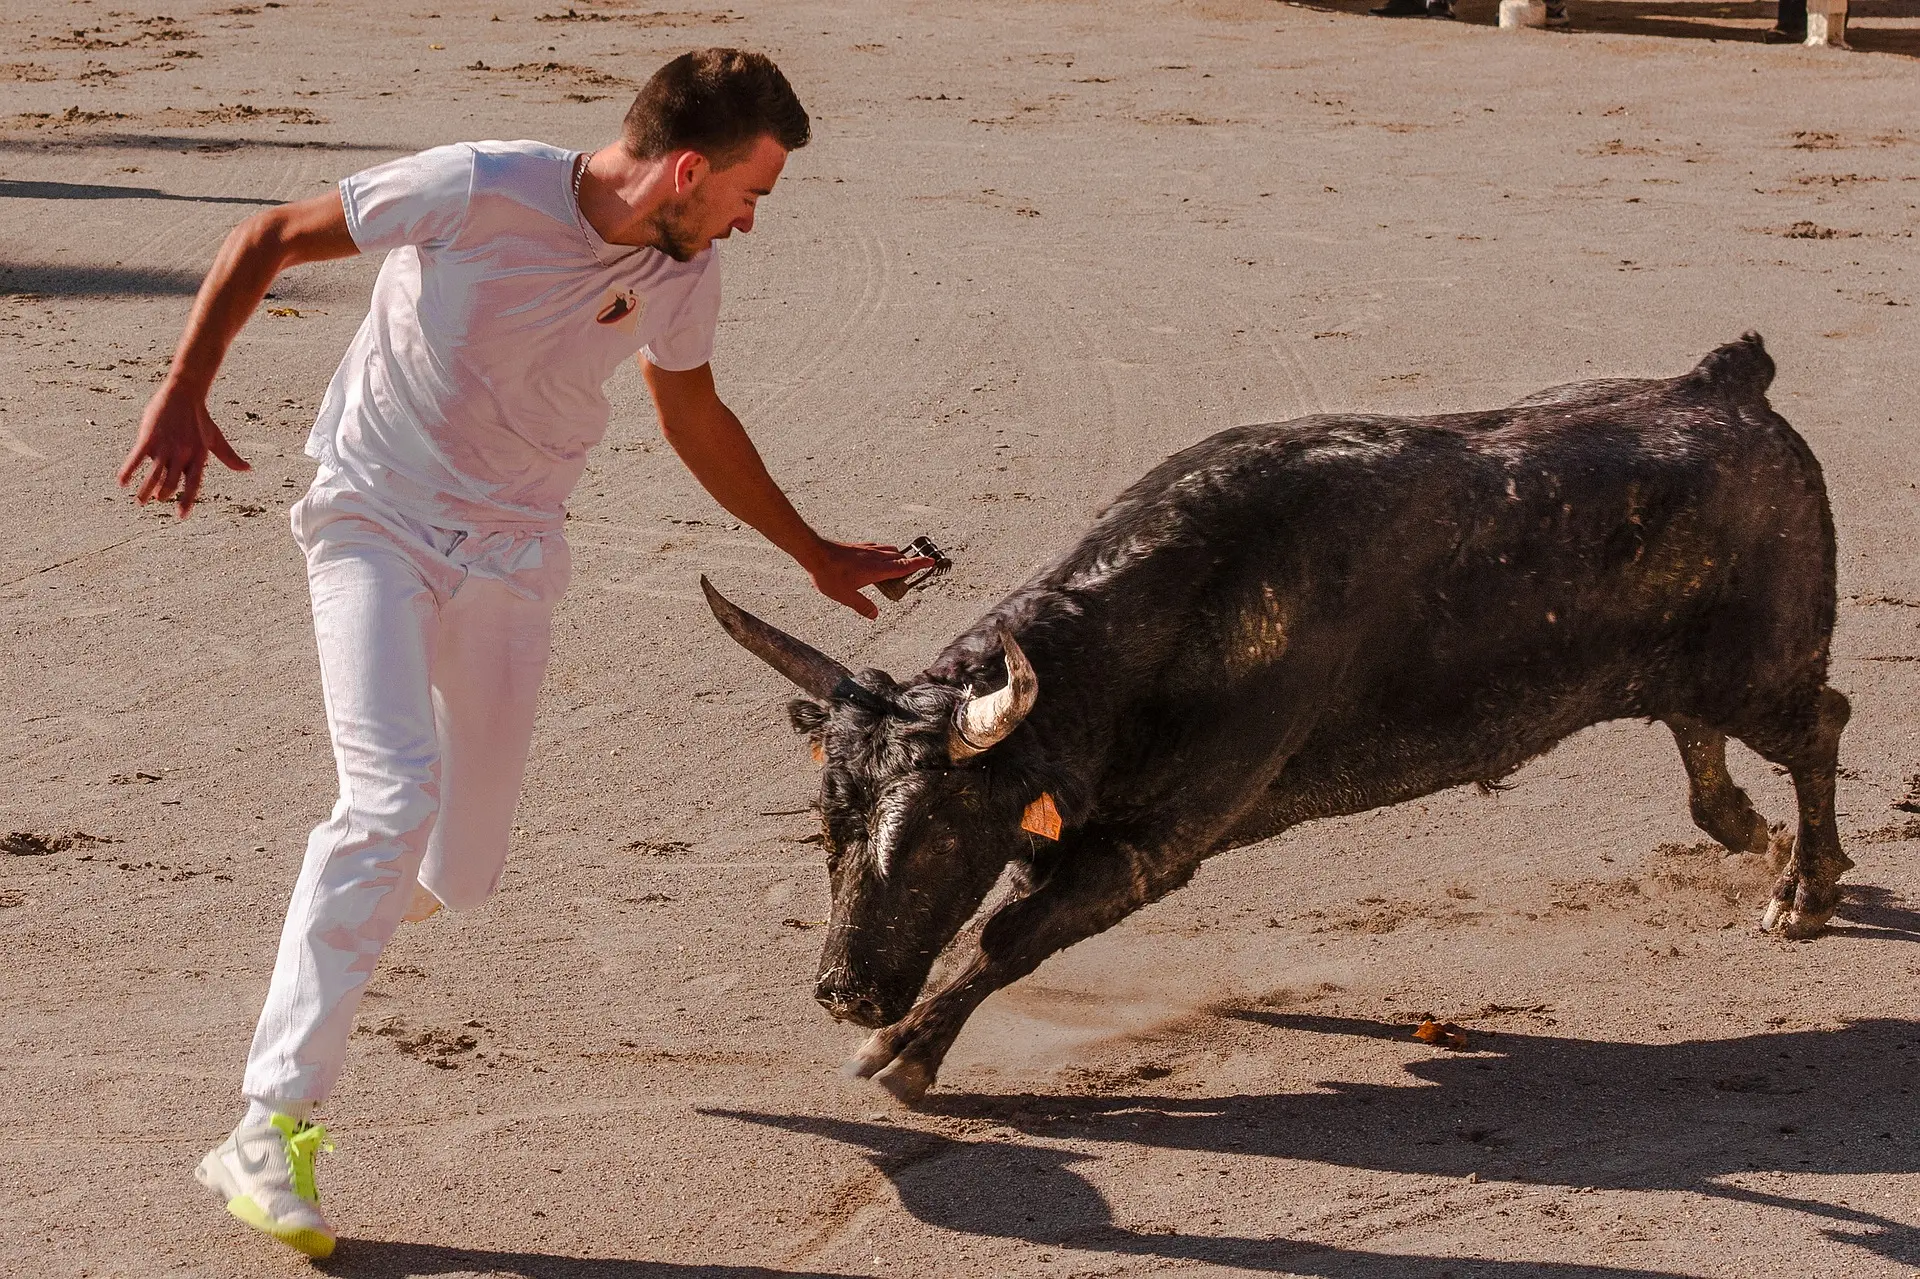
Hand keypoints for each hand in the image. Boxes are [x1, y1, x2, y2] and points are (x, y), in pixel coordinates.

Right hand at [118, 383, 250, 516]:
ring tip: (140, 502)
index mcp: (198, 457)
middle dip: (164, 494)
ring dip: (146, 491)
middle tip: (157, 499)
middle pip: (171, 483)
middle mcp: (182, 455)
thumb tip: (247, 469)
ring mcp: (165, 447)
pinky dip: (128, 471)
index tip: (181, 515)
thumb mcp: (216, 439)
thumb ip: (229, 457)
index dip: (187, 500)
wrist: (185, 393)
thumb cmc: (200, 418)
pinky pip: (136, 458)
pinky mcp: (149, 437)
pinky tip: (121, 482)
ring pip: (153, 475)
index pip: (193, 484)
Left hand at [805, 540, 936, 619]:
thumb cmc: (829, 574)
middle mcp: (875, 557)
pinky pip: (877, 547)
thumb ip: (862, 605)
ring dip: (898, 556)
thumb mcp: (846, 596)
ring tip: (899, 563)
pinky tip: (878, 556)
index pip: (903, 567)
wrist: (814, 552)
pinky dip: (884, 552)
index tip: (931, 562)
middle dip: (910, 562)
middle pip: (899, 558)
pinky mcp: (857, 546)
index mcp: (876, 570)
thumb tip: (875, 614)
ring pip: (889, 550)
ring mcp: (866, 550)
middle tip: (916, 569)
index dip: (919, 565)